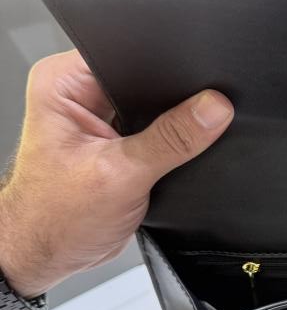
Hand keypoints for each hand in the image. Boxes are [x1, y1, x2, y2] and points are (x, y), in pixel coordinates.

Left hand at [0, 50, 232, 296]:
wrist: (49, 255)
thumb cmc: (54, 219)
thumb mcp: (121, 176)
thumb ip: (172, 140)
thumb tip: (214, 108)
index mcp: (64, 82)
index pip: (129, 54)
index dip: (167, 68)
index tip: (202, 87)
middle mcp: (79, 93)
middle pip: (146, 79)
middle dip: (170, 103)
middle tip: (175, 134)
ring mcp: (100, 117)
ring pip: (155, 106)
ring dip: (167, 129)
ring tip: (159, 155)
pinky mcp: (118, 140)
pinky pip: (157, 130)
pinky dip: (168, 146)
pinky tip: (164, 162)